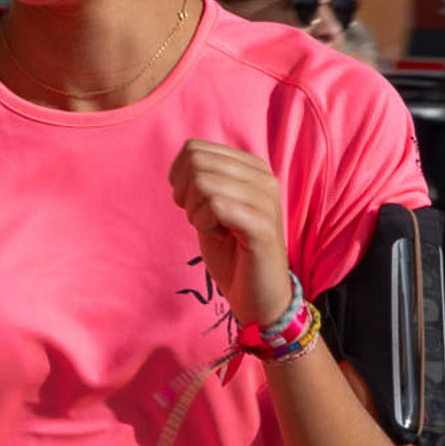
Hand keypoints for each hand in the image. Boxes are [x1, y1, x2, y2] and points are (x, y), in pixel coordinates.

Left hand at [167, 140, 293, 331]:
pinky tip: (221, 236)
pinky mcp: (262, 225)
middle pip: (196, 162)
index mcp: (251, 167)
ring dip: (196, 212)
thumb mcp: (212, 208)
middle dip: (185, 194)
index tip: (192, 204)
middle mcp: (263, 177)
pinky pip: (216, 205)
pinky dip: (205, 224)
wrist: (259, 297)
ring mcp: (266, 199)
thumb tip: (183, 162)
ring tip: (214, 229)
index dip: (179, 178)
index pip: (194, 148)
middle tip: (200, 219)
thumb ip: (203, 181)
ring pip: (203, 182)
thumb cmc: (233, 253)